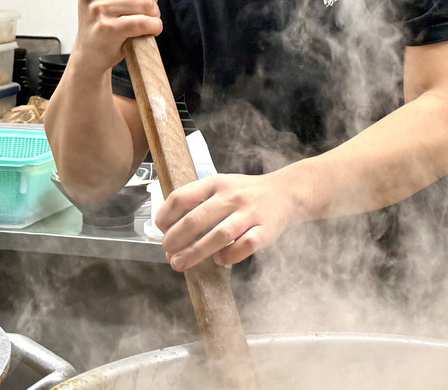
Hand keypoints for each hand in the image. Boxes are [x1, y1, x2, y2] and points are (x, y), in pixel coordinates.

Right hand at [71, 0, 164, 74]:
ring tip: (148, 22)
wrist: (89, 53)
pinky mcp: (107, 28)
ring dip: (154, 14)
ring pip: (144, 3)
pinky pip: (144, 22)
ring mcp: (97, 9)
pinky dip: (154, 26)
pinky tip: (151, 30)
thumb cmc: (103, 20)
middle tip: (148, 11)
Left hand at [156, 173, 296, 271]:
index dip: (165, 217)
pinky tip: (219, 260)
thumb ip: (198, 204)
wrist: (286, 192)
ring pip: (219, 235)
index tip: (161, 231)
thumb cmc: (246, 194)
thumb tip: (170, 233)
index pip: (181, 197)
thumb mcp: (221, 187)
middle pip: (196, 219)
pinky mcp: (265, 230)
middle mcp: (231, 196)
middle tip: (167, 253)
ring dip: (195, 253)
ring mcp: (249, 213)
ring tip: (180, 264)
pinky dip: (229, 256)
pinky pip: (245, 246)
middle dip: (175, 239)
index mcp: (215, 183)